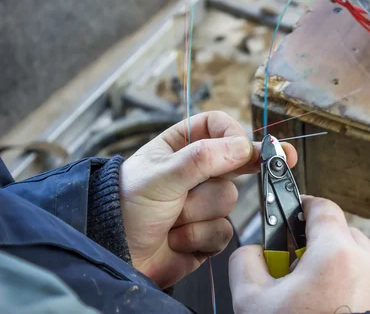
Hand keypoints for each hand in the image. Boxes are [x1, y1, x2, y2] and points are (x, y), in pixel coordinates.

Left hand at [119, 111, 296, 287]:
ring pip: (228, 200)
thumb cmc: (127, 205)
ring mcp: (204, 202)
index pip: (219, 126)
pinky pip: (224, 231)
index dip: (234, 135)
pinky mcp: (207, 233)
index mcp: (182, 145)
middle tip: (182, 193)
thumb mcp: (162, 175)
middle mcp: (197, 171)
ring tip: (169, 219)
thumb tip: (245, 147)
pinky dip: (199, 237)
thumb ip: (204, 158)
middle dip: (206, 186)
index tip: (244, 150)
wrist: (112, 254)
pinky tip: (176, 239)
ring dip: (196, 214)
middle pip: (232, 166)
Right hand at [229, 196, 369, 313]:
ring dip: (335, 262)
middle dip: (316, 240)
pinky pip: (367, 282)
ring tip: (310, 289)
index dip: (302, 205)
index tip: (291, 209)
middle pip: (341, 231)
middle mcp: (368, 265)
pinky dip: (349, 284)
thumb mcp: (253, 300)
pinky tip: (328, 305)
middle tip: (293, 260)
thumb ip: (246, 261)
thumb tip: (253, 252)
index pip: (322, 207)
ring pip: (357, 257)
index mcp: (337, 253)